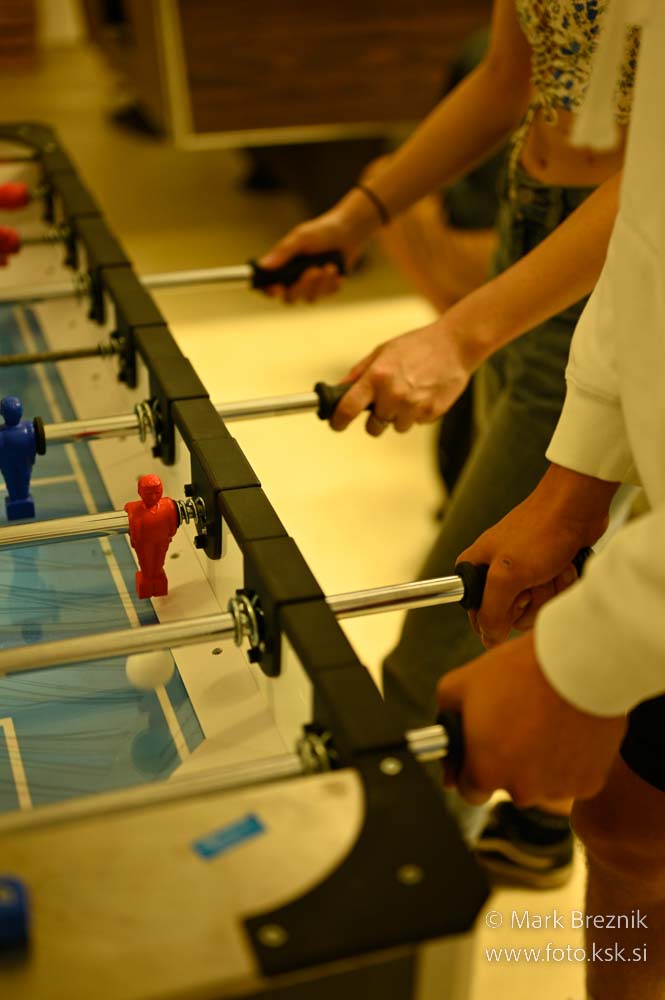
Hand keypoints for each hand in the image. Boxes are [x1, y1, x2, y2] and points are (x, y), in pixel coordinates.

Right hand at [259, 188, 379, 302]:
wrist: (347, 232)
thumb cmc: (320, 232)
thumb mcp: (300, 238)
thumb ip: (282, 252)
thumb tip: (263, 266)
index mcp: (281, 267)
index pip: (267, 287)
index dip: (269, 291)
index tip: (278, 288)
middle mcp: (293, 279)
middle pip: (289, 298)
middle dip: (303, 286)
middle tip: (314, 270)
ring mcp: (310, 286)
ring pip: (309, 298)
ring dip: (320, 283)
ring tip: (329, 266)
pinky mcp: (325, 288)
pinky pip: (326, 295)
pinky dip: (332, 283)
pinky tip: (335, 270)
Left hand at [330, 316, 471, 435]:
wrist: (455, 345)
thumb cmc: (417, 345)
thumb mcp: (382, 352)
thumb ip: (358, 373)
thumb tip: (339, 389)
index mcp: (377, 377)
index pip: (348, 408)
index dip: (338, 421)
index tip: (337, 424)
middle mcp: (393, 394)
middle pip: (373, 428)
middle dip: (375, 419)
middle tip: (384, 403)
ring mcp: (414, 406)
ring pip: (396, 428)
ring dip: (398, 416)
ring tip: (409, 392)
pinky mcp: (431, 413)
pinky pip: (416, 423)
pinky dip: (417, 413)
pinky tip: (423, 393)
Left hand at [437, 632, 625, 805]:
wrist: (579, 661)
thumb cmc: (518, 670)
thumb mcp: (461, 683)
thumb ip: (445, 715)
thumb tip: (447, 742)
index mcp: (485, 772)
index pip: (470, 791)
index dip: (472, 768)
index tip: (480, 750)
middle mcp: (522, 790)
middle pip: (507, 785)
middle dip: (507, 761)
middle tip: (517, 723)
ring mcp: (558, 789)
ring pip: (541, 783)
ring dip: (539, 762)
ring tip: (544, 720)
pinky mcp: (590, 782)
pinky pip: (572, 777)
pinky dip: (568, 760)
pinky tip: (567, 729)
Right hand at [457, 465, 617, 645]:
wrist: (576, 507)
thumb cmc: (539, 531)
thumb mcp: (507, 575)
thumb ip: (492, 611)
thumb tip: (488, 637)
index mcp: (475, 569)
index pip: (478, 614)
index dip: (499, 614)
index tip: (514, 597)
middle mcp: (496, 572)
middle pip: (512, 616)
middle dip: (533, 601)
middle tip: (537, 578)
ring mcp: (523, 573)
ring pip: (537, 608)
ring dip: (551, 591)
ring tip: (554, 566)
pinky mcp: (546, 571)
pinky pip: (553, 596)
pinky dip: (563, 584)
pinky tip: (565, 565)